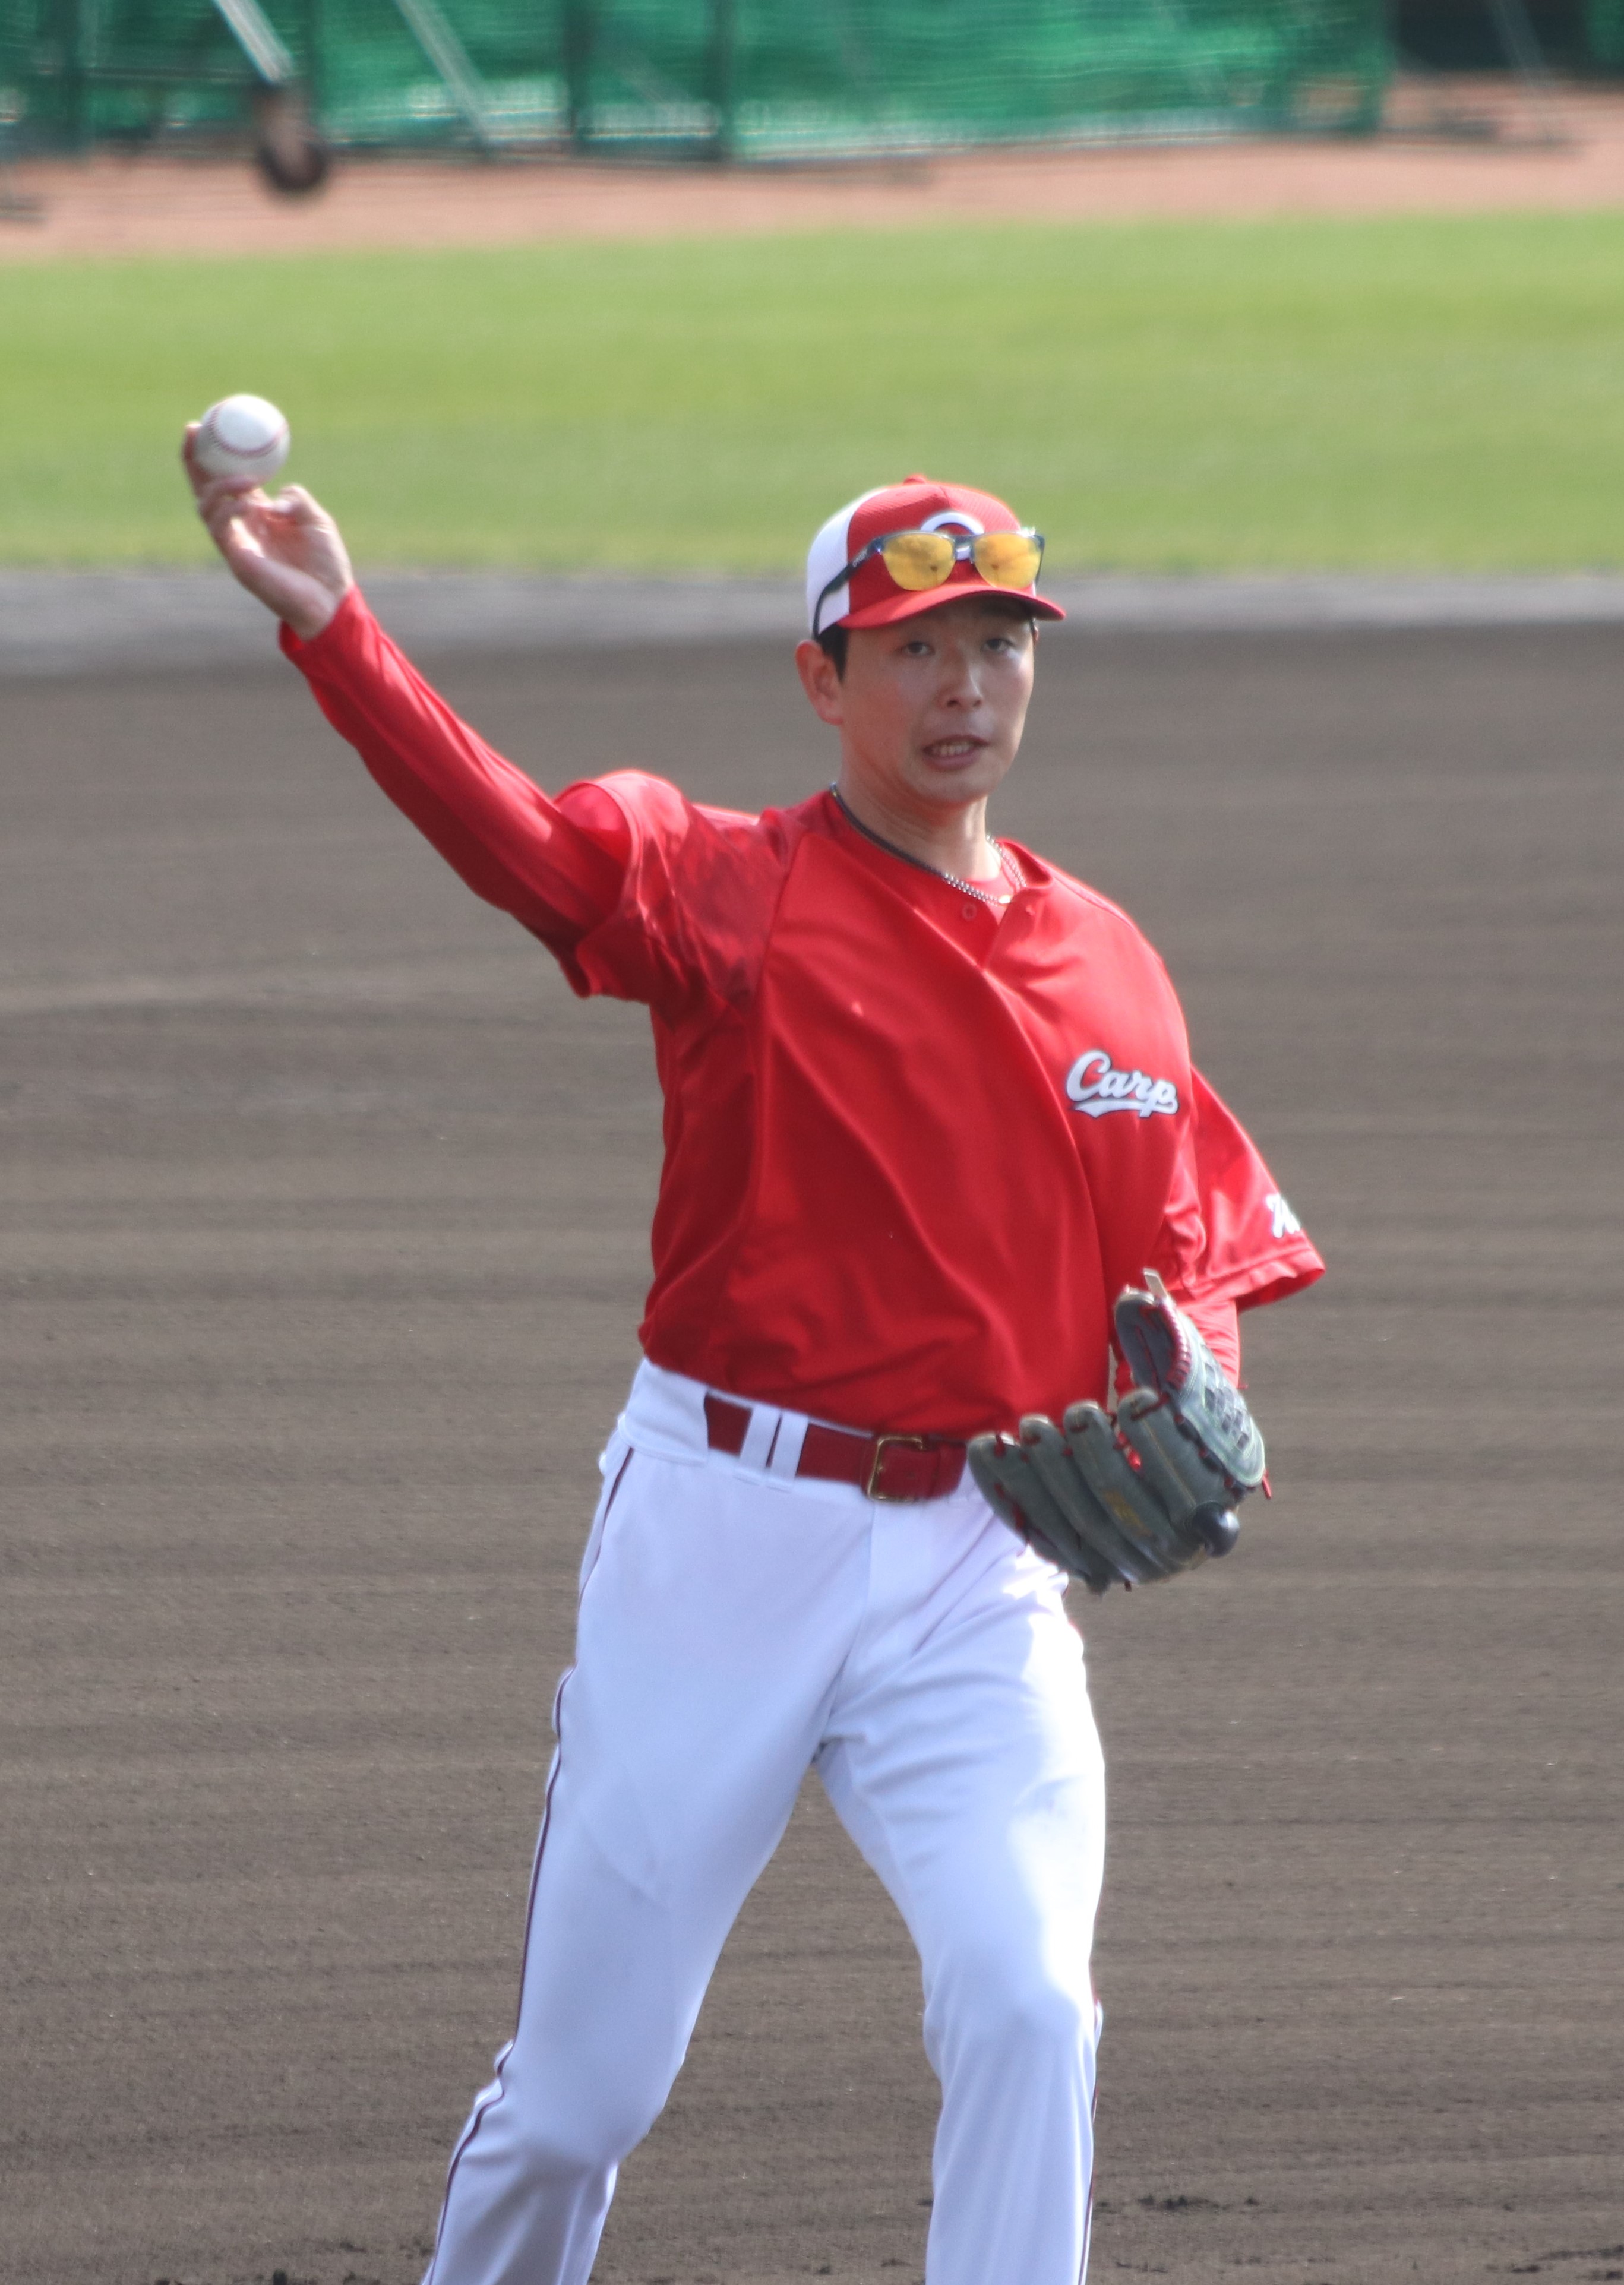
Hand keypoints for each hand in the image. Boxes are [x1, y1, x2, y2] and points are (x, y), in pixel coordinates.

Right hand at [182, 424, 353, 640]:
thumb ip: (297, 498)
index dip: (214, 453)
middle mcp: (240, 524)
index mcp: (257, 511)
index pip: (226, 477)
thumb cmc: (326, 562)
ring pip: (205, 506)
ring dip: (219, 486)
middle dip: (193, 459)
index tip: (209, 424)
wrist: (330, 600)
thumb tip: (275, 495)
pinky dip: (229, 510)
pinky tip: (247, 502)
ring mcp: (235, 542)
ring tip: (243, 479)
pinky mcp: (237, 560)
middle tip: (196, 431)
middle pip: (203, 486)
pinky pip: (220, 529)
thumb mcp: (317, 519)